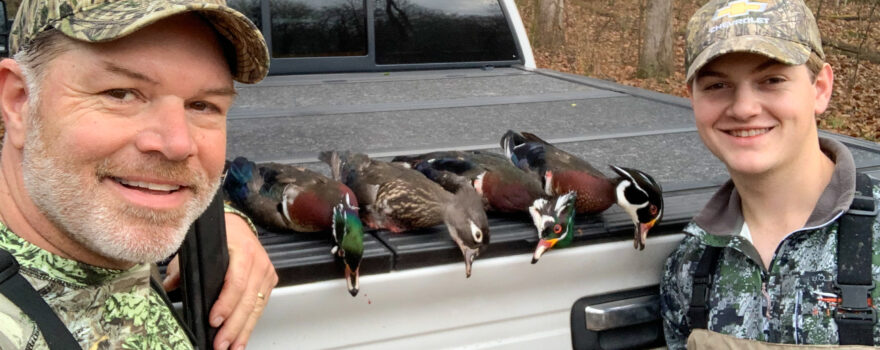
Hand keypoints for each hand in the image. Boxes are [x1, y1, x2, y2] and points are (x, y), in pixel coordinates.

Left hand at [163, 213, 277, 349]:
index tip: (214, 320)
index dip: (226, 303)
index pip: (235, 281)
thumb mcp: (199, 246)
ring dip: (243, 331)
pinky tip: (241, 340)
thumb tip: (170, 285)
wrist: (240, 226)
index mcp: (242, 250)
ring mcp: (266, 272)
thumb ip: (183, 267)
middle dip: (233, 326)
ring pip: (256, 307)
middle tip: (220, 344)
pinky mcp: (269, 281)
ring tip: (232, 348)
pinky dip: (250, 325)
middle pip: (247, 300)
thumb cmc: (221, 236)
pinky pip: (260, 307)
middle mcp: (258, 261)